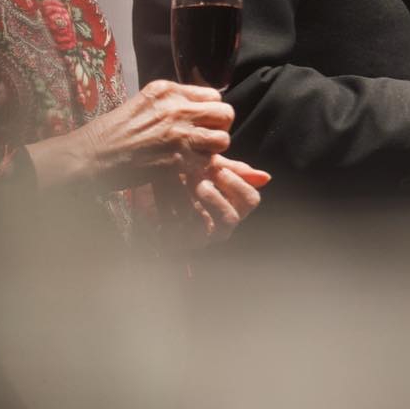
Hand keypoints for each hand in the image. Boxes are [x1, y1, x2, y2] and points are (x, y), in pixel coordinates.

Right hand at [28, 81, 232, 192]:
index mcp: (167, 91)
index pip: (214, 96)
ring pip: (222, 139)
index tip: (200, 123)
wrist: (88, 156)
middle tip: (204, 139)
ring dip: (212, 149)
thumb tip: (199, 107)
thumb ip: (172, 103)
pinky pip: (207, 162)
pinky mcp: (177, 159)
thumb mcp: (142, 104)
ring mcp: (178, 133)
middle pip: (225, 113)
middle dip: (219, 128)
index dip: (210, 112)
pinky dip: (200, 167)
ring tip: (195, 154)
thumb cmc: (110, 132)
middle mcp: (176, 108)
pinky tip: (184, 168)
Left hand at [153, 155, 272, 247]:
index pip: (250, 198)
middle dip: (230, 186)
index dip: (239, 181)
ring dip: (215, 198)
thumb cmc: (178, 182)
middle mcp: (224, 222)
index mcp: (230, 205)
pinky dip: (197, 212)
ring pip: (229, 220)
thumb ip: (233, 171)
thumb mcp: (206, 171)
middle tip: (211, 172)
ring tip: (198, 184)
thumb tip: (266, 178)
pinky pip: (204, 231)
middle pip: (244, 207)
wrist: (143, 198)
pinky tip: (183, 200)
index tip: (219, 167)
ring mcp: (209, 233)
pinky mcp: (191, 241)